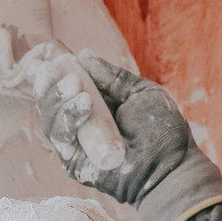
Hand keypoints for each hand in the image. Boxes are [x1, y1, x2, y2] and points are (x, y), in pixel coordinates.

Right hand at [37, 52, 191, 206]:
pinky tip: (84, 104)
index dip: (53, 75)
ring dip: (59, 99)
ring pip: (50, 120)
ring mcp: (76, 145)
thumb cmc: (162, 131)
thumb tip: (83, 55)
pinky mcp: (74, 163)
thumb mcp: (139, 92)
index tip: (54, 58)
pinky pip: (61, 138)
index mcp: (95, 107)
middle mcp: (81, 126)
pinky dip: (67, 118)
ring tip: (76, 86)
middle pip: (50, 104)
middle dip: (51, 85)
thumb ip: (112, 77)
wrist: (171, 165)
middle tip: (64, 73)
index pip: (64, 90)